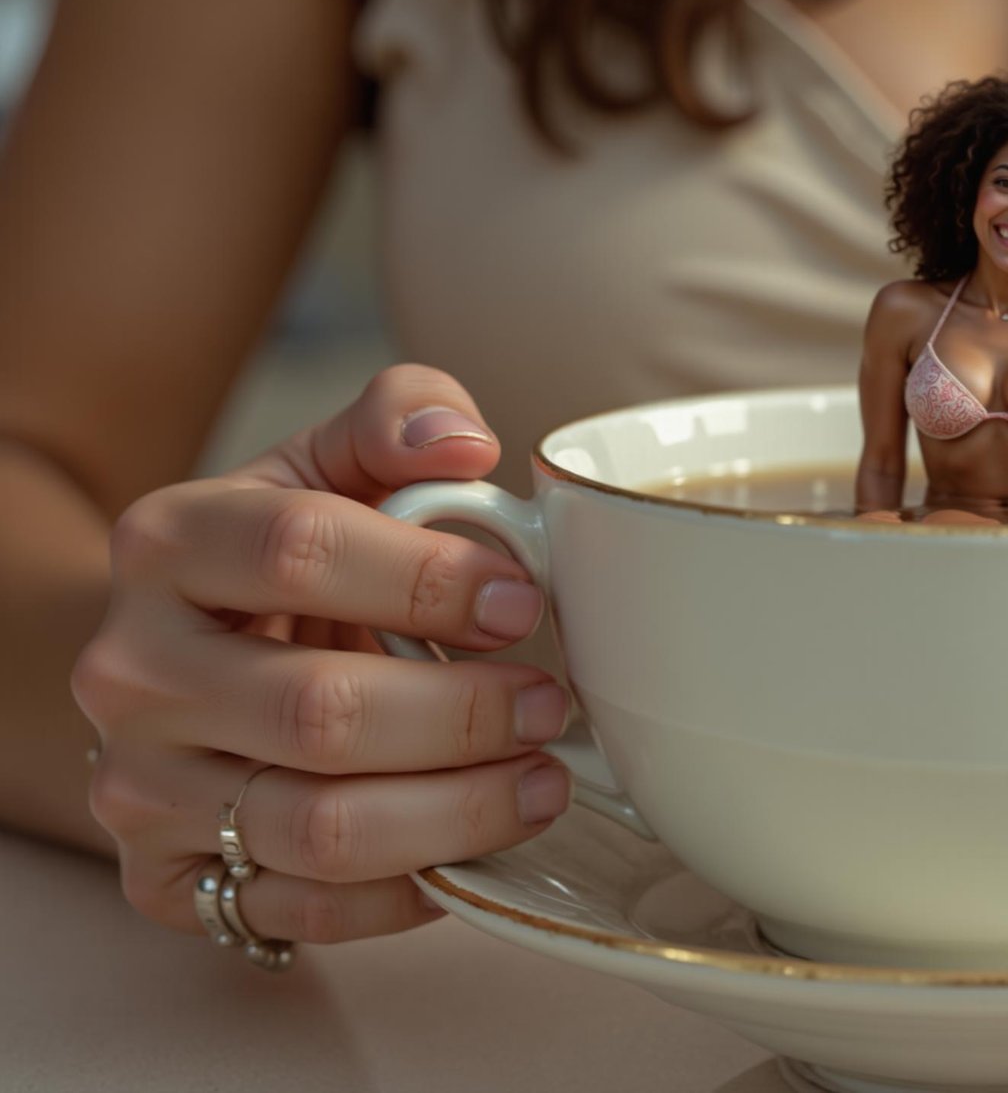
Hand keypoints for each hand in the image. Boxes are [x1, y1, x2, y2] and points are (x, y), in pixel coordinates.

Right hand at [72, 365, 573, 948]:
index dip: (431, 579)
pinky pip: (302, 910)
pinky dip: (406, 891)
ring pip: (317, 827)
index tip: (525, 599)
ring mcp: (139, 785)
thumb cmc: (287, 556)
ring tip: (544, 782)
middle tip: (553, 706)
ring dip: (457, 813)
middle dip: (464, 714)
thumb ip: (399, 420)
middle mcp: (132, 670)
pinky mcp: (164, 880)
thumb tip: (462, 443)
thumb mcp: (334, 465)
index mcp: (170, 543)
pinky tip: (472, 850)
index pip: (300, 552)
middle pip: (319, 711)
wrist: (183, 658)